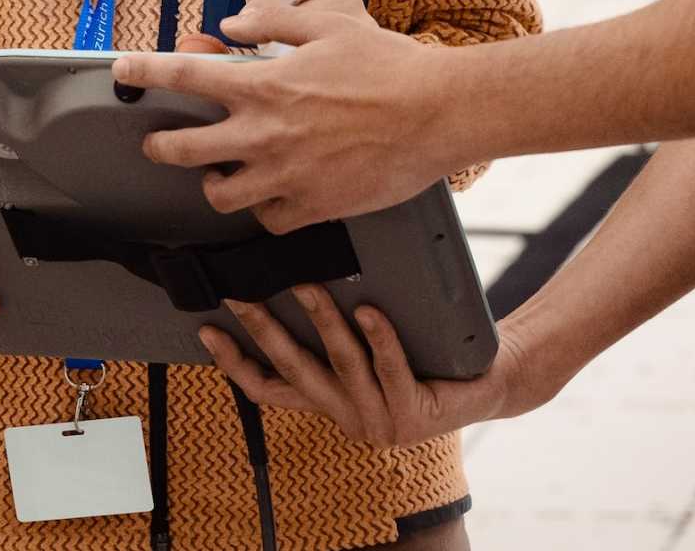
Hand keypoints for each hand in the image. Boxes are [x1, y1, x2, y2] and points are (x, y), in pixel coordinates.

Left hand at [113, 0, 463, 233]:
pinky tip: (270, 196)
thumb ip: (273, 21)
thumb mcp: (329, 24)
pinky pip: (267, 218)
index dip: (144, 71)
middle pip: (182, 149)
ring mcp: (285, 175)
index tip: (123, 71)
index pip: (184, 75)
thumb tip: (234, 21)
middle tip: (159, 143)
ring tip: (219, 173)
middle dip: (160, 145)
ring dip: (212, 183)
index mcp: (264, 84)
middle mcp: (264, 133)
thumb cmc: (387, 65)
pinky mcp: (312, 206)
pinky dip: (262, 209)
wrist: (435, 113)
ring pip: (219, 194)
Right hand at [200, 286, 550, 447]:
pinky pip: (390, 369)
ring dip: (321, 322)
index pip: (266, 389)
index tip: (205, 328)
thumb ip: (333, 328)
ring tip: (308, 284)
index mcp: (330, 404)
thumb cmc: (427, 353)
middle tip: (241, 293)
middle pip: (293, 372)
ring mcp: (380, 421)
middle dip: (263, 329)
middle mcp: (348, 418)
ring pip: (341, 365)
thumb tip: (290, 272)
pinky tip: (370, 310)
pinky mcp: (414, 415)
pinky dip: (379, 338)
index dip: (232, 362)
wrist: (489, 381)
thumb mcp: (369, 342)